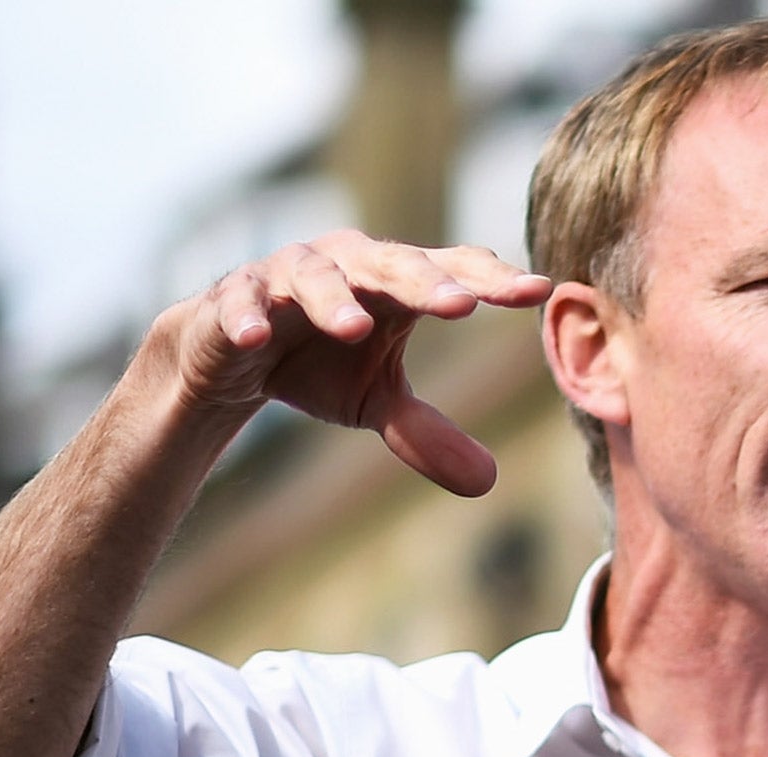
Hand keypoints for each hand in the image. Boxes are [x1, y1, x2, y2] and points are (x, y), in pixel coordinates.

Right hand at [154, 231, 553, 495]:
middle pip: (393, 265)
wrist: (230, 356)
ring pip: (315, 276)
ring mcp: (287, 275)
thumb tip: (489, 481)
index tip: (537, 293)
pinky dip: (247, 317)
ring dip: (335, 300)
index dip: (492, 280)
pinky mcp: (233, 298)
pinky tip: (257, 340)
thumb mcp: (376, 403)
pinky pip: (240, 302)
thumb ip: (427, 432)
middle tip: (462, 306)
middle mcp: (346, 264)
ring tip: (357, 330)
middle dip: (426, 282)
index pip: (451, 272)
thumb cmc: (321, 362)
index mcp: (393, 283)